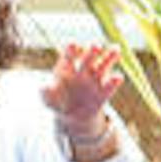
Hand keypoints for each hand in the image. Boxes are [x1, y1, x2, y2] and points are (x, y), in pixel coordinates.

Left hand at [42, 44, 123, 159]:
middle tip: (95, 46)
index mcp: (68, 68)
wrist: (72, 116)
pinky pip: (111, 85)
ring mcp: (95, 79)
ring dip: (110, 57)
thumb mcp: (48, 99)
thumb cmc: (57, 102)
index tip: (73, 45)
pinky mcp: (104, 92)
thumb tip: (43, 87)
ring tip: (115, 50)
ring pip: (104, 65)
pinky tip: (117, 78)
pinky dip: (115, 81)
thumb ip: (46, 92)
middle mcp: (83, 70)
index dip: (71, 50)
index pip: (69, 56)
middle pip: (88, 58)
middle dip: (91, 52)